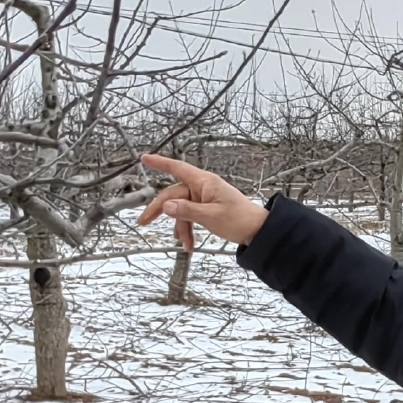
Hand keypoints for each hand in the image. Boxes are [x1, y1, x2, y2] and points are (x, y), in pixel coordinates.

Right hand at [137, 154, 267, 248]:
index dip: (160, 163)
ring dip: (180, 227)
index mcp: (204, 182)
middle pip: (174, 194)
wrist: (258, 231)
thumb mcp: (211, 216)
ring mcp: (204, 198)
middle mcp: (202, 187)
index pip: (177, 168)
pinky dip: (188, 229)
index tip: (145, 158)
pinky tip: (189, 244)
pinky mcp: (207, 208)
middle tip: (144, 222)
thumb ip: (187, 211)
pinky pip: (190, 216)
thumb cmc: (240, 219)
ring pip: (181, 209)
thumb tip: (166, 206)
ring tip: (183, 243)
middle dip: (160, 210)